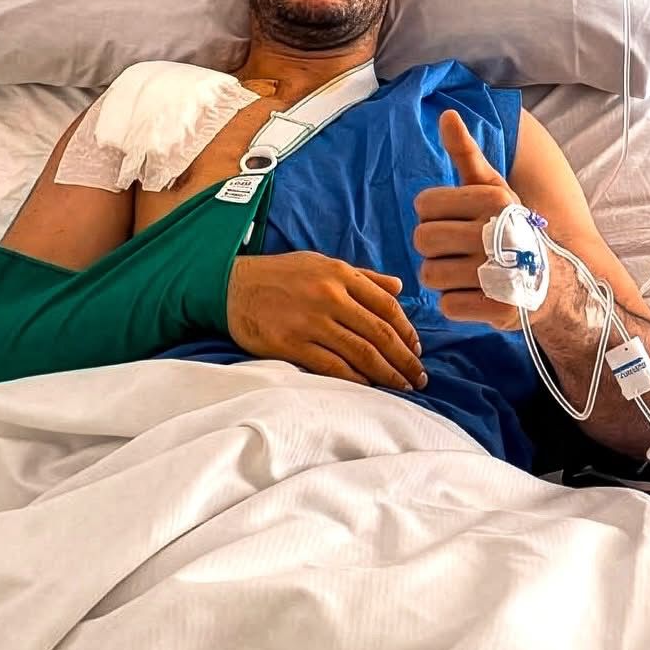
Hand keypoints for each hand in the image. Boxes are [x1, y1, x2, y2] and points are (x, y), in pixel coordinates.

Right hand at [226, 251, 426, 390]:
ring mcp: (311, 321)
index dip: (407, 331)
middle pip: (380, 333)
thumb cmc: (280, 274)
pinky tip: (369, 387)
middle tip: (418, 377)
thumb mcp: (322, 263)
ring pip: (361, 352)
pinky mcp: (292, 344)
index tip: (417, 349)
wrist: (231, 285)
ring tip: (402, 386)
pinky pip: (332, 366)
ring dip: (387, 373)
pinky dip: (355, 379)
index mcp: (340, 274)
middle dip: (404, 359)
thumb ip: (363, 277)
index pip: (387, 306)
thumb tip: (399, 287)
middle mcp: (330, 296)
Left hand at [413, 109, 522, 330]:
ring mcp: (500, 272)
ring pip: (430, 275)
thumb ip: (465, 153)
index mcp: (493, 198)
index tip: (455, 222)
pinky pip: (446, 305)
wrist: (553, 283)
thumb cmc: (511, 229)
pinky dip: (457, 304)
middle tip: (458, 251)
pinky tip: (477, 295)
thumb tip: (445, 113)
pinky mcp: (499, 308)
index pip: (424, 205)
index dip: (433, 216)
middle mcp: (497, 231)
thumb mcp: (492, 188)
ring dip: (443, 278)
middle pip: (422, 239)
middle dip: (434, 249)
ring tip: (468, 273)